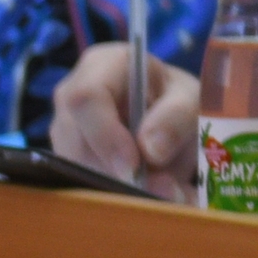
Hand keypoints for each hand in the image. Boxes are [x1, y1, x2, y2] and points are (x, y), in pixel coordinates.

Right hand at [53, 40, 196, 198]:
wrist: (172, 123)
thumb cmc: (179, 103)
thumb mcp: (193, 102)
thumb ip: (177, 118)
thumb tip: (150, 150)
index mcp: (104, 64)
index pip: (87, 97)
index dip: (105, 135)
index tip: (134, 166)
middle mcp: (73, 93)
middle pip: (74, 139)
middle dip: (111, 170)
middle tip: (149, 189)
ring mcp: (64, 128)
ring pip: (71, 166)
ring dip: (110, 186)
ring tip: (151, 189)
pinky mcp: (65, 157)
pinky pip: (75, 182)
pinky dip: (106, 193)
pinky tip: (133, 193)